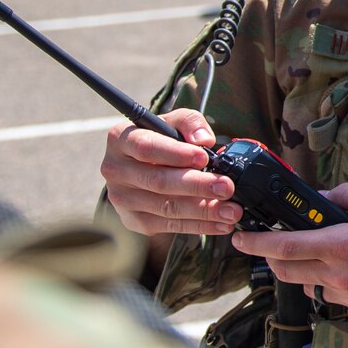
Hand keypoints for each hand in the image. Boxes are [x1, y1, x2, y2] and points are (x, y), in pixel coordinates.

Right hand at [100, 108, 241, 237]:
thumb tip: (203, 139)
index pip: (146, 147)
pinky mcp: (133, 221)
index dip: (176, 153)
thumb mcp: (173, 123)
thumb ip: (189, 122)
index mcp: (121, 139)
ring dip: (204, 210)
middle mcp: (115, 170)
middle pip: (158, 181)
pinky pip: (169, 225)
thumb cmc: (161, 140)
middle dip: (197, 185)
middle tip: (227, 187)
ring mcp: (122, 199)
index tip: (204, 158)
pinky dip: (199, 225)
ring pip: (166, 207)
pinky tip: (221, 223)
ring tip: (232, 210)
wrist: (143, 168)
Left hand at [230, 184, 347, 321]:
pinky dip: (337, 284)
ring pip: (311, 286)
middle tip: (278, 245)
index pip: (286, 247)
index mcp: (344, 245)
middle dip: (275, 258)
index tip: (240, 239)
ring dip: (311, 272)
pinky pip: (335, 298)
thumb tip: (321, 198)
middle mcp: (342, 276)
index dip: (256, 243)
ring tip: (336, 256)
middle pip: (287, 272)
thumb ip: (345, 195)